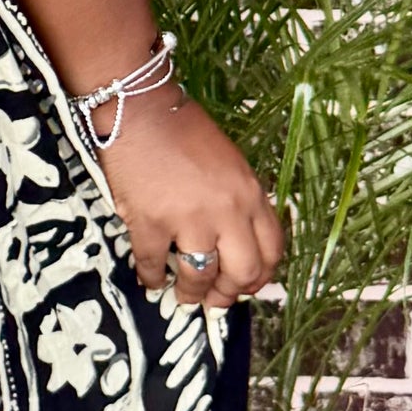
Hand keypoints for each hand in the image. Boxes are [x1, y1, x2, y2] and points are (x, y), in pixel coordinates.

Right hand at [94, 92, 282, 309]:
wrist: (139, 110)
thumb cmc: (182, 131)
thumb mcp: (230, 164)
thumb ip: (238, 200)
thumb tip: (233, 239)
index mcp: (250, 193)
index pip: (272, 249)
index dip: (260, 276)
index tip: (246, 285)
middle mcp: (227, 210)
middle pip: (243, 271)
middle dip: (230, 293)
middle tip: (215, 301)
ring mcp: (189, 218)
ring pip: (201, 276)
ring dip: (192, 293)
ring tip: (183, 296)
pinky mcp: (151, 222)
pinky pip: (154, 264)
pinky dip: (152, 278)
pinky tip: (150, 280)